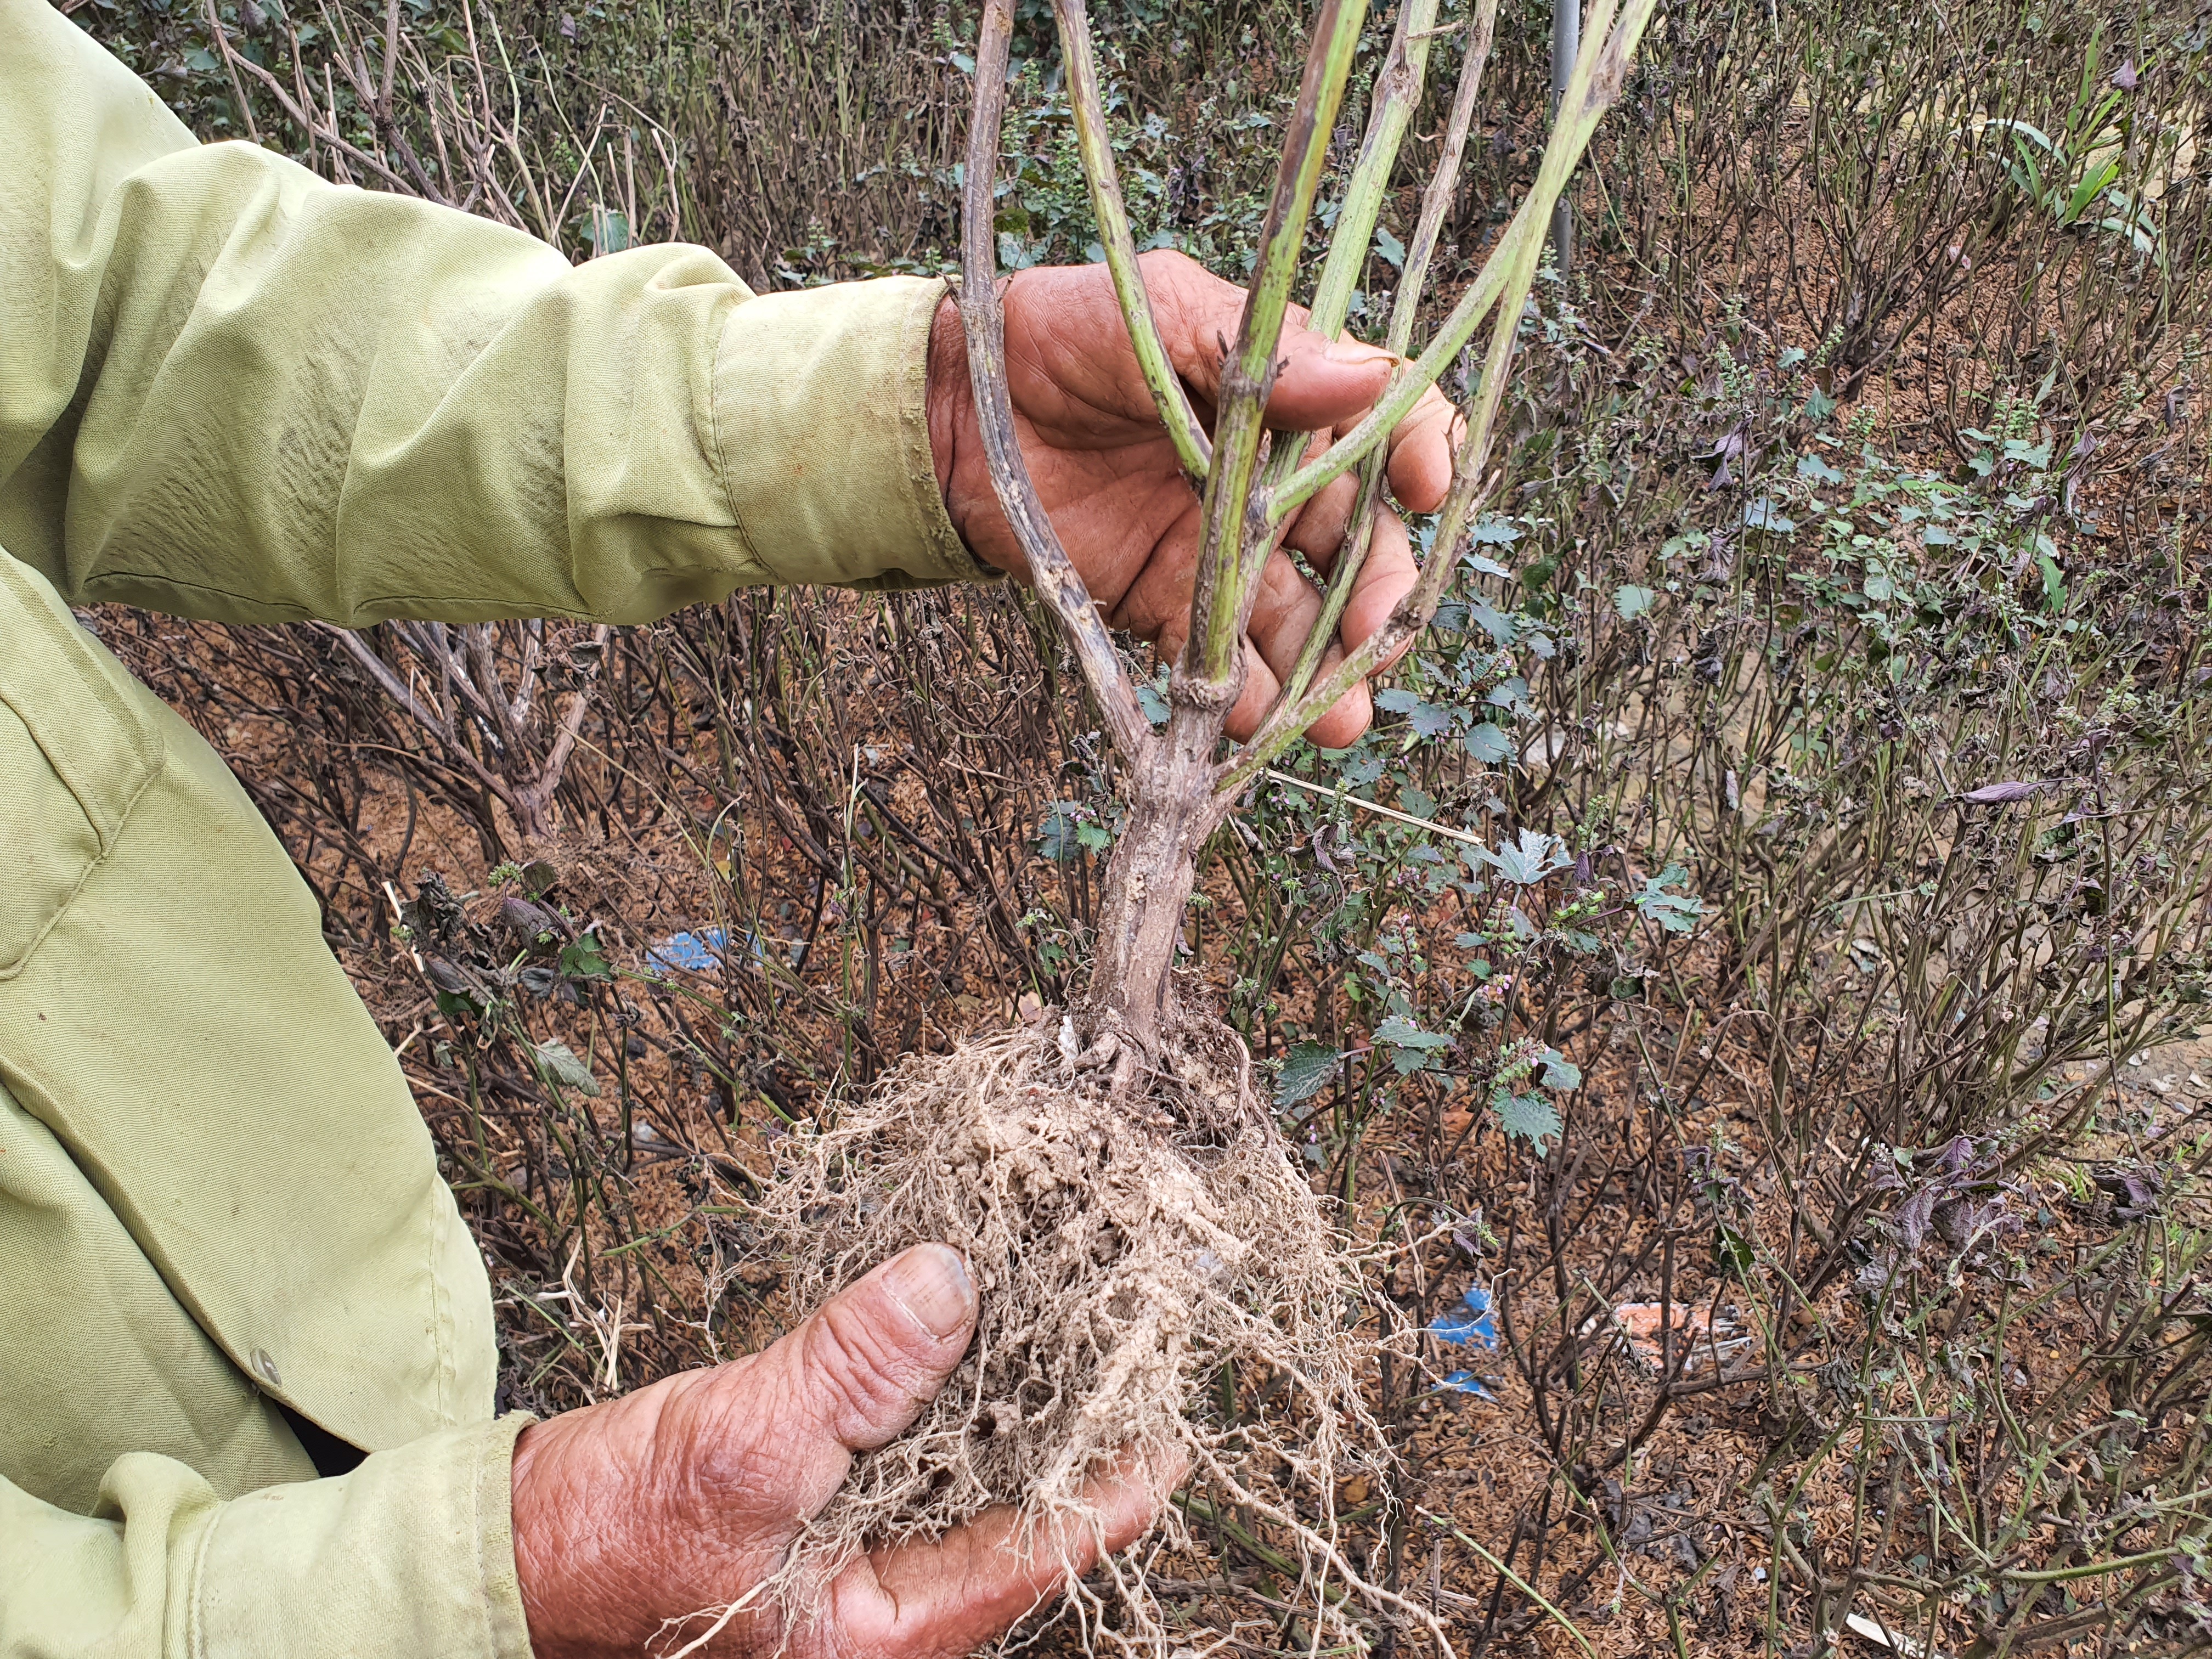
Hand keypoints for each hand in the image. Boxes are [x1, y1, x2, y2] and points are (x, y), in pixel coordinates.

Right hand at [510, 1245, 1164, 1657]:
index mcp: (879, 1632)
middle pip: (1007, 1508)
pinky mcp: (825, 1497)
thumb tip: (953, 1284)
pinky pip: (908, 1439)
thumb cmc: (608, 1537)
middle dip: (1062, 1421)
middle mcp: (882, 1599)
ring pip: (961, 1465)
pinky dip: (936, 1377)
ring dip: (1003, 1386)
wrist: (504, 1550)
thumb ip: (852, 1372)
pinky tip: (961, 1317)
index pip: (1029, 1560)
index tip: (1171, 1421)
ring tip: (1064, 1309)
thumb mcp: (741, 1446)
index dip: (1106, 1486)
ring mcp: (855, 1551)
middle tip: (1125, 1335)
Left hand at [927, 249, 1460, 748]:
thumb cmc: (1060, 335)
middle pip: (1358, 547)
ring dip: (1324, 673)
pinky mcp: (1166, 604)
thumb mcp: (1163, 313)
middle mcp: (1271, 483)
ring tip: (1338, 719)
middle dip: (1378, 601)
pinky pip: (1219, 662)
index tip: (1426, 490)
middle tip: (1378, 642)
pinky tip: (1258, 726)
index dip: (1422, 454)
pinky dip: (1244, 698)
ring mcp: (1222, 552)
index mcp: (1288, 399)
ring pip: (1298, 620)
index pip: (1386, 426)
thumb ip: (1261, 353)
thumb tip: (1365, 378)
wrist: (954, 408)